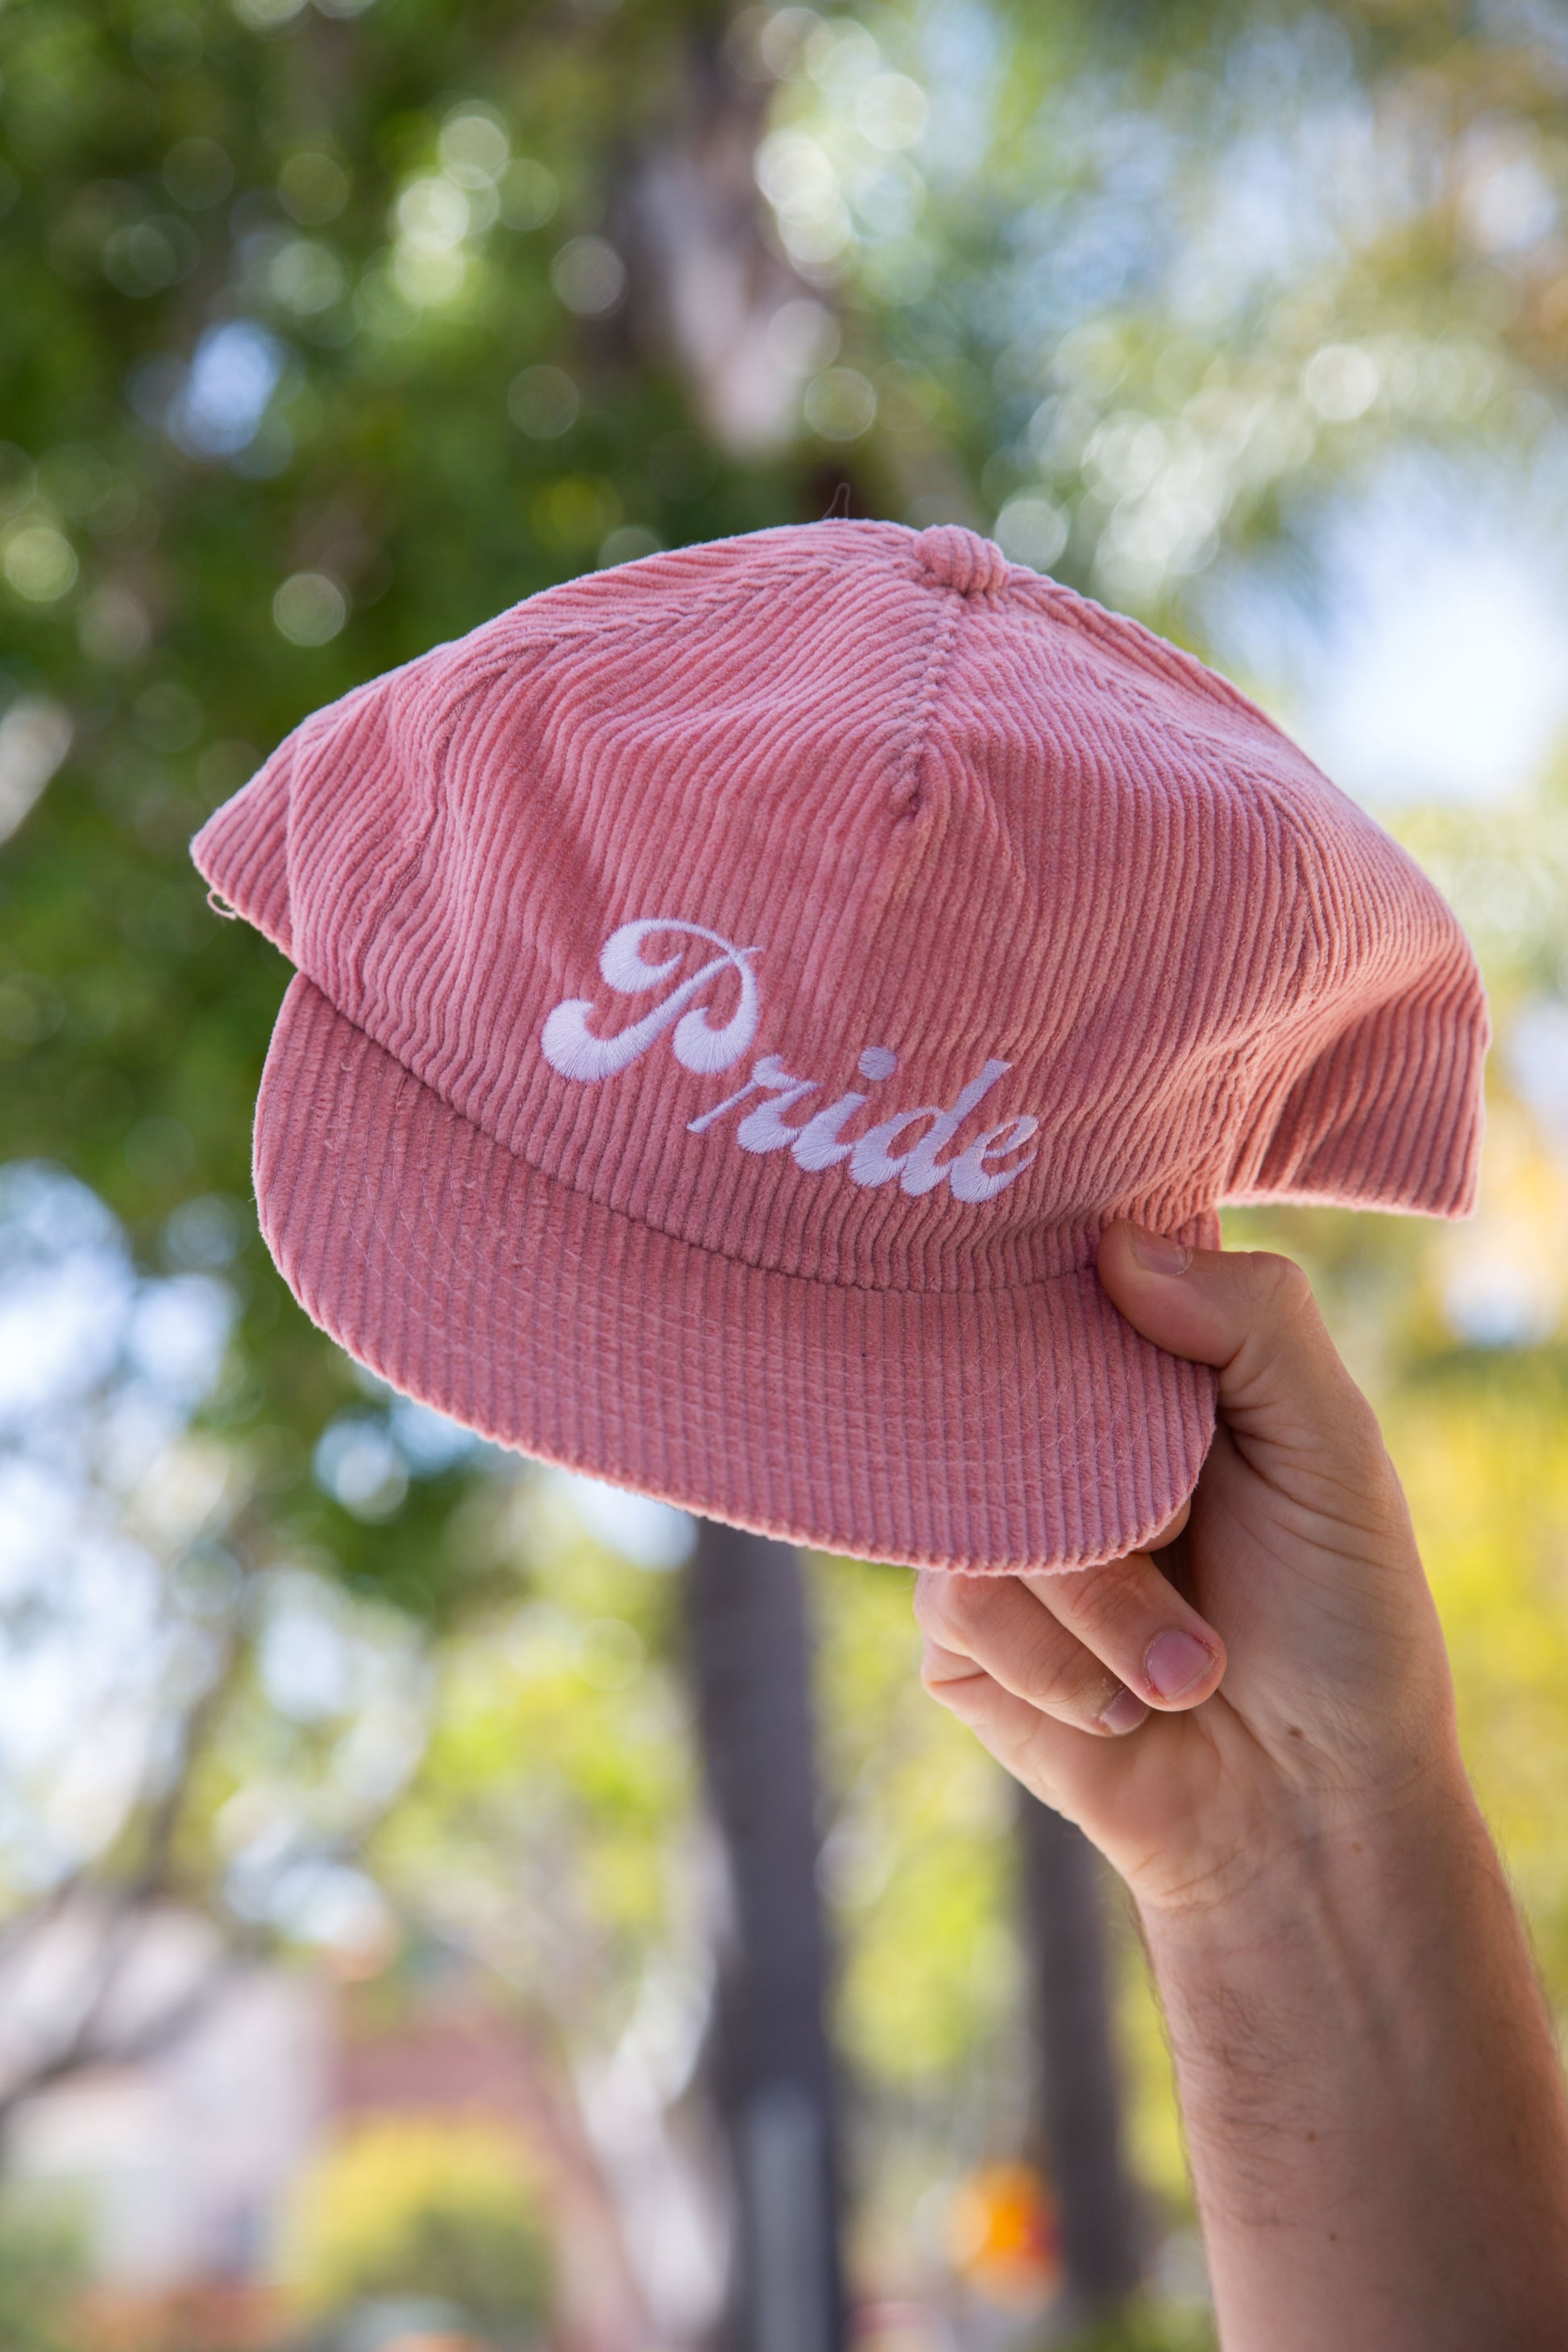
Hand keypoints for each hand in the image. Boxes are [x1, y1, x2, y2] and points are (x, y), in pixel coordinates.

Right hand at [916, 1221, 1464, 1912]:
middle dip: (1111, 1498)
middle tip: (1186, 1542)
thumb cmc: (1342, 1625)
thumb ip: (1254, 1324)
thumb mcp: (1333, 1452)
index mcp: (1141, 1375)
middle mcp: (1055, 1442)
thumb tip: (1113, 1243)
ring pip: (979, 1516)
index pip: (1066, 1279)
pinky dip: (1057, 1667)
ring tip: (1188, 1668)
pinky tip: (1121, 1704)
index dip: (1065, 1292)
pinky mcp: (961, 1637)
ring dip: (1102, 1607)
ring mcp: (999, 1535)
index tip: (1096, 1333)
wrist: (1307, 1815)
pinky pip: (958, 1606)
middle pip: (1002, 1397)